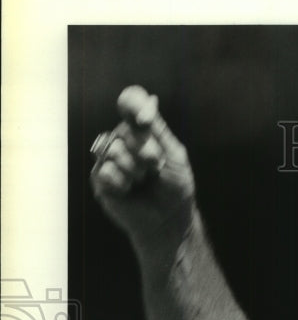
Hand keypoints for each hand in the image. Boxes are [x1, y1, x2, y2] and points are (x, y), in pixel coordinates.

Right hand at [90, 85, 195, 248]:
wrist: (169, 220)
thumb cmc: (175, 188)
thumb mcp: (174, 154)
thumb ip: (158, 129)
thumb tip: (150, 99)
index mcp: (140, 130)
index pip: (130, 101)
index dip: (134, 105)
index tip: (146, 120)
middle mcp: (122, 140)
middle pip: (125, 129)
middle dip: (146, 150)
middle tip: (156, 166)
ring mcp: (109, 158)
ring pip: (113, 149)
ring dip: (135, 169)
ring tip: (144, 181)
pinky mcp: (100, 179)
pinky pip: (106, 170)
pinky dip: (124, 183)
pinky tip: (130, 192)